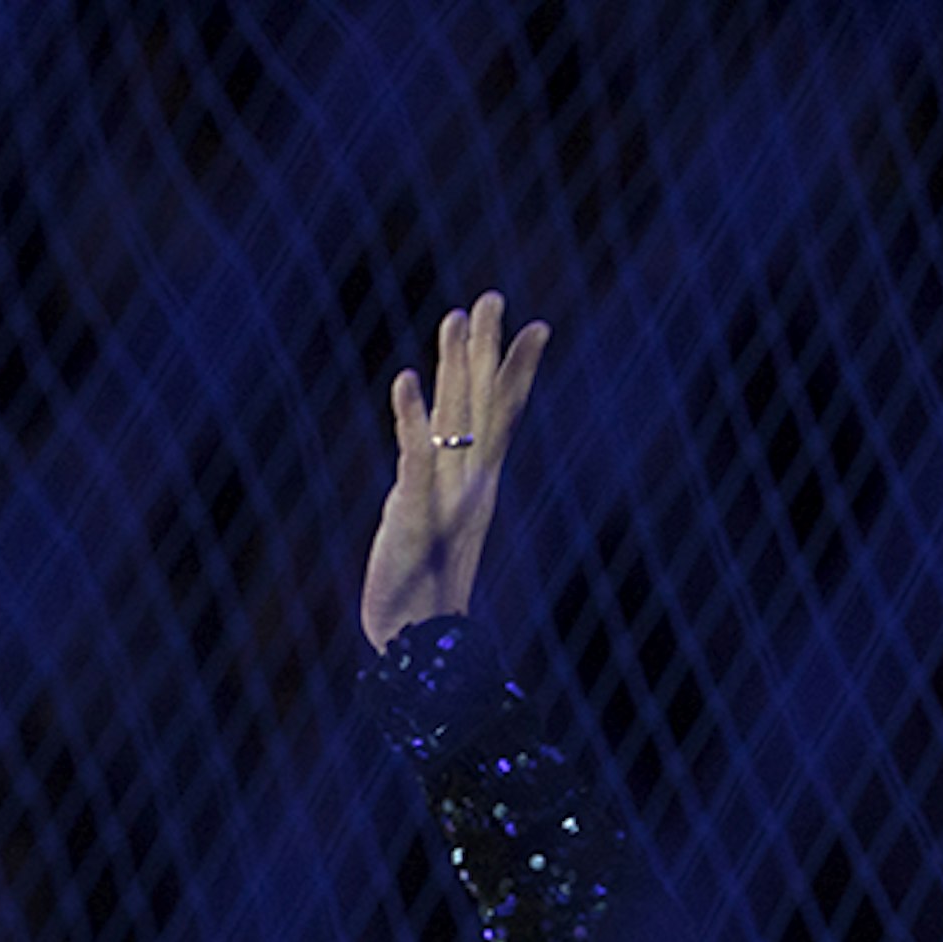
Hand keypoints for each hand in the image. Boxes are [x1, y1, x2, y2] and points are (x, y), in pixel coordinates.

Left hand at [359, 293, 549, 651]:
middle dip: (487, 351)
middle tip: (491, 297)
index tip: (537, 325)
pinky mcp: (413, 515)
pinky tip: (405, 381)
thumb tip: (441, 454)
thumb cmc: (423, 588)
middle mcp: (470, 485)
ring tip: (455, 319)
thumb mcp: (436, 524)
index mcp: (479, 486)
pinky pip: (414, 459)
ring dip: (456, 368)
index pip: (504, 418)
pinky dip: (411, 419)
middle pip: (483, 406)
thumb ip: (440, 485)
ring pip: (455, 420)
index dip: (519, 371)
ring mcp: (446, 498)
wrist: (419, 643)